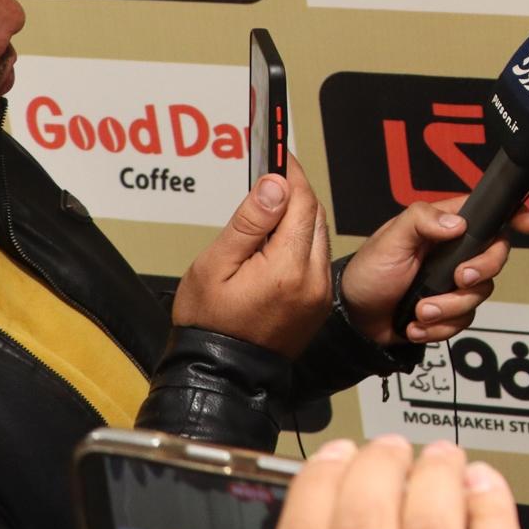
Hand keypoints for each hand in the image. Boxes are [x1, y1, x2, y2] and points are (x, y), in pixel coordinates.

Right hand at [174, 155, 331, 356]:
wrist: (221, 375)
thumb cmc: (209, 324)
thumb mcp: (216, 265)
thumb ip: (250, 222)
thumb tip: (275, 183)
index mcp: (288, 268)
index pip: (301, 202)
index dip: (291, 173)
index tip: (279, 153)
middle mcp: (313, 279)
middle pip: (314, 216)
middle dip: (297, 190)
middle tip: (274, 172)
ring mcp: (318, 293)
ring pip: (319, 235)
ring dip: (301, 214)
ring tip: (273, 200)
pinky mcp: (317, 303)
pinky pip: (317, 258)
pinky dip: (303, 238)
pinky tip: (281, 234)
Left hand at [341, 196, 528, 345]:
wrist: (355, 318)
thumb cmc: (369, 271)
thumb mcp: (391, 238)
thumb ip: (422, 220)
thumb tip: (457, 223)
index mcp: (445, 226)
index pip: (489, 213)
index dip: (514, 215)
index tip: (527, 225)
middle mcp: (456, 253)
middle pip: (495, 258)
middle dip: (480, 272)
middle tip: (457, 280)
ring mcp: (454, 283)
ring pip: (480, 295)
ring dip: (450, 308)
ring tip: (420, 311)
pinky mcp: (449, 310)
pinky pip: (464, 321)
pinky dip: (439, 328)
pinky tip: (416, 324)